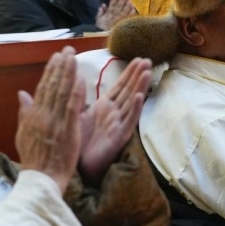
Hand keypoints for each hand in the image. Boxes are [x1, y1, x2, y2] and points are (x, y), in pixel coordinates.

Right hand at [15, 47, 84, 192]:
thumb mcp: (23, 133)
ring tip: (73, 57)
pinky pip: (72, 108)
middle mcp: (42, 115)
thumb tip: (21, 93)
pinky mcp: (68, 131)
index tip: (57, 56)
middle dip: (61, 66)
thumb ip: (24, 111)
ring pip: (62, 93)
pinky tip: (80, 79)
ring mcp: (55, 122)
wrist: (41, 179)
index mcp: (33, 115)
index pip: (42, 87)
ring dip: (68, 73)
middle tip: (68, 49)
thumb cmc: (34, 159)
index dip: (50, 71)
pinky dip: (75, 93)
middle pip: (52, 86)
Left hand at [78, 58, 151, 185]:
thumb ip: (80, 97)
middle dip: (138, 75)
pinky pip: (128, 121)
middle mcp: (114, 114)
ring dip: (140, 87)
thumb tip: (76, 78)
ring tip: (148, 72)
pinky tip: (140, 97)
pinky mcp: (119, 137)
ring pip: (132, 102)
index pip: (120, 86)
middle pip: (129, 91)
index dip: (129, 72)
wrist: (77, 166)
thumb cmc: (78, 141)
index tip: (138, 58)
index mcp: (105, 107)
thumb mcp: (78, 114)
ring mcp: (118, 124)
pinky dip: (135, 109)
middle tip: (148, 59)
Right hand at [95, 0, 136, 30]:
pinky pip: (128, 17)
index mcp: (108, 13)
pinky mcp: (124, 24)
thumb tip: (103, 5)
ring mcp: (120, 19)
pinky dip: (131, 12)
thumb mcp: (98, 20)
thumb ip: (100, 12)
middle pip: (119, 3)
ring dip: (127, 2)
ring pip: (125, 8)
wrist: (103, 38)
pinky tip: (133, 8)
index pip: (112, 2)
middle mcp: (115, 14)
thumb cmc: (100, 29)